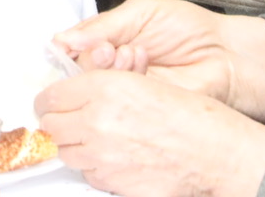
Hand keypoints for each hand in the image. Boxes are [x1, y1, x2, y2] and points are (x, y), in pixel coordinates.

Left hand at [35, 69, 264, 196]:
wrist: (215, 151)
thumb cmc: (188, 115)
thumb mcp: (140, 82)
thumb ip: (100, 85)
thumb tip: (72, 94)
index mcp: (103, 88)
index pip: (50, 97)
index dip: (49, 101)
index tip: (53, 104)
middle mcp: (97, 122)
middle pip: (51, 127)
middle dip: (57, 124)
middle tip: (69, 121)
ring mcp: (103, 156)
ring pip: (67, 153)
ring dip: (76, 146)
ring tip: (96, 139)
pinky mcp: (113, 183)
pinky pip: (89, 175)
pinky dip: (95, 167)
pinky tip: (115, 158)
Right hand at [52, 0, 264, 116]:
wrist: (226, 53)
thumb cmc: (188, 28)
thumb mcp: (140, 14)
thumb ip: (102, 26)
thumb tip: (61, 40)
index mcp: (107, 44)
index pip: (73, 53)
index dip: (71, 49)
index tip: (77, 43)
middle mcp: (113, 71)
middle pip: (80, 75)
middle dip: (92, 60)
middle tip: (109, 49)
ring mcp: (127, 94)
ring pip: (97, 91)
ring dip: (110, 69)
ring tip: (133, 53)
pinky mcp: (142, 112)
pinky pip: (120, 105)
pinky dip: (127, 84)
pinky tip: (142, 63)